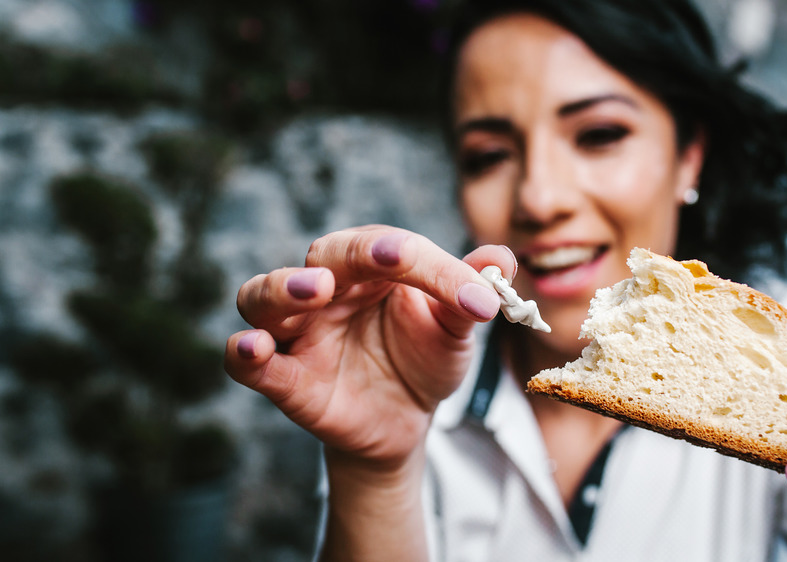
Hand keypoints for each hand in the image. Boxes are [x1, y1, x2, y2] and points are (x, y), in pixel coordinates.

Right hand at [223, 226, 515, 468]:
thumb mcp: (455, 329)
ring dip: (285, 289)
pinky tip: (254, 348)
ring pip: (265, 296)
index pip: (393, 251)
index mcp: (373, 268)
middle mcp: (328, 289)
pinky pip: (249, 362)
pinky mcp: (285, 377)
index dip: (432, 266)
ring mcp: (300, 331)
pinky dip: (246, 352)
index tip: (473, 293)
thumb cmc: (425, 356)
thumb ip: (472, 292)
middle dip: (355, 254)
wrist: (405, 418)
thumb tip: (502, 257)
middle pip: (324, 257)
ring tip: (315, 291)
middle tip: (387, 258)